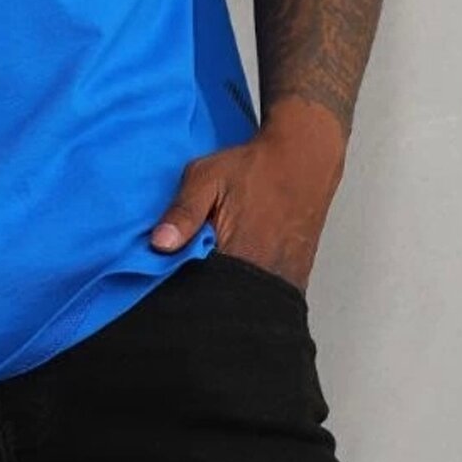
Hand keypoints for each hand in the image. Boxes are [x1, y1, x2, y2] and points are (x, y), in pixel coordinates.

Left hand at [148, 100, 346, 295]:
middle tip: (196, 268)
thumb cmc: (253, 167)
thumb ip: (183, 211)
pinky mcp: (296, 278)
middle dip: (205, 292)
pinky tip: (239, 267)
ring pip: (246, 301)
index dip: (183, 288)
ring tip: (217, 267)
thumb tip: (159, 244)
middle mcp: (265, 272)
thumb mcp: (206, 177)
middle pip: (224, 302)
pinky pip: (266, 297)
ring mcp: (283, 279)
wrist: (302, 160)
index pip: (202, 291)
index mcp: (239, 252)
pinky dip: (249, 289)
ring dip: (228, 291)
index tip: (172, 276)